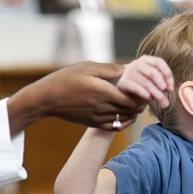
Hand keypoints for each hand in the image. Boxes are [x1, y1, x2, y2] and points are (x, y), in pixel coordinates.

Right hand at [7, 61, 146, 134]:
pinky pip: (115, 126)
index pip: (132, 98)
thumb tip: (128, 69)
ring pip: (125, 118)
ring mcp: (98, 117)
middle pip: (131, 109)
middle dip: (141, 102)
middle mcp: (102, 107)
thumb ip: (110, 69)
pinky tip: (126, 113)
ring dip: (134, 111)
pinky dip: (125, 120)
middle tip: (145, 93)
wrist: (47, 99)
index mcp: (102, 92)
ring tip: (137, 101)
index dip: (142, 94)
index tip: (145, 87)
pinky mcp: (93, 123)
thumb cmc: (66, 79)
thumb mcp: (88, 67)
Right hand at [117, 55, 173, 108]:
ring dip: (156, 94)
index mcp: (146, 59)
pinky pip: (136, 88)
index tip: (171, 87)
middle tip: (166, 94)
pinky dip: (145, 94)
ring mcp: (129, 72)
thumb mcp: (154, 79)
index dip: (167, 74)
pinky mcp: (123, 82)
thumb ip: (163, 81)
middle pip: (153, 73)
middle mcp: (136, 63)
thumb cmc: (143, 83)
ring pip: (146, 83)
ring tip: (162, 102)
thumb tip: (170, 89)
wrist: (127, 89)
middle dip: (162, 85)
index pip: (159, 62)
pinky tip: (149, 99)